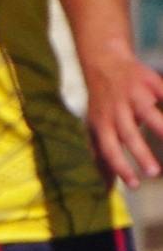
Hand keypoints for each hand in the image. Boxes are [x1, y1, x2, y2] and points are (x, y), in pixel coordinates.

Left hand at [83, 55, 162, 186]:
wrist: (104, 62)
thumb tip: (105, 188)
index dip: (121, 168)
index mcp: (102, 124)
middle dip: (141, 154)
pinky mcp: (150, 82)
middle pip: (128, 135)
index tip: (136, 185)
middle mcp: (116, 110)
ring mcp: (134, 95)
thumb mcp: (95, 128)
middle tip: (155, 173)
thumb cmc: (103, 104)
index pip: (109, 150)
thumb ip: (102, 156)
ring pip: (149, 114)